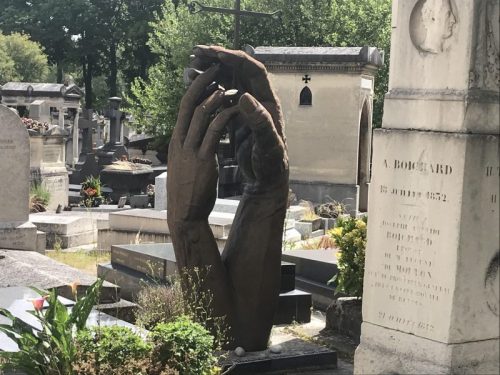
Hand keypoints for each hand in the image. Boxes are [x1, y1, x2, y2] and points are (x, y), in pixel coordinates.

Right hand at [167, 64, 238, 221]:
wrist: (184, 215)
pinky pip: (214, 131)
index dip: (193, 89)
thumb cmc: (186, 190)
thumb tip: (192, 136)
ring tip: (228, 84)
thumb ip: (188, 147)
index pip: (182, 107)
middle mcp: (180, 140)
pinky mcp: (203, 159)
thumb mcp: (183, 164)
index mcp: (176, 141)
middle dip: (202, 82)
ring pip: (201, 113)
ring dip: (216, 96)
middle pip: (188, 102)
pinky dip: (225, 116)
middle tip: (215, 67)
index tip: (205, 76)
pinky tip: (235, 109)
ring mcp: (190, 149)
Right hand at [192, 46, 288, 194]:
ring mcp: (248, 107)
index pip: (254, 70)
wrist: (267, 178)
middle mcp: (259, 99)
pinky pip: (223, 95)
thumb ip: (259, 121)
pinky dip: (211, 89)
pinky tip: (196, 86)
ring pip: (230, 81)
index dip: (237, 59)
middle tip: (197, 52)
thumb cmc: (271, 164)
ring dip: (212, 71)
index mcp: (269, 101)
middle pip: (240, 70)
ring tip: (193, 66)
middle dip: (219, 59)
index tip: (218, 53)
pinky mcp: (238, 118)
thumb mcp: (267, 144)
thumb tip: (244, 96)